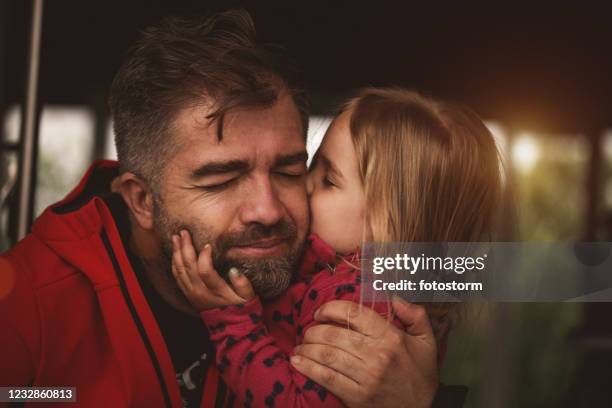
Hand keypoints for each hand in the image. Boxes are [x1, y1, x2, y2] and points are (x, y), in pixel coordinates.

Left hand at [171, 230, 254, 310]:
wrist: (230, 325)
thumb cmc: (241, 307)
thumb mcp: (248, 297)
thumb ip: (242, 284)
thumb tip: (234, 270)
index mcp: (215, 291)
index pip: (204, 271)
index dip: (204, 256)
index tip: (207, 245)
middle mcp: (199, 292)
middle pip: (188, 267)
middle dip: (185, 247)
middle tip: (183, 232)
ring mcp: (191, 293)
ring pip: (179, 270)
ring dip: (177, 253)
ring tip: (176, 238)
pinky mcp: (188, 294)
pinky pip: (177, 277)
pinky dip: (174, 263)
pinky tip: (175, 253)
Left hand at [290, 299, 437, 407]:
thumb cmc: (421, 373)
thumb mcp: (427, 341)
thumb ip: (415, 314)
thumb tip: (395, 297)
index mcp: (391, 337)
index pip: (354, 313)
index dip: (331, 308)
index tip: (320, 311)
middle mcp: (377, 355)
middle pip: (335, 334)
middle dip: (315, 330)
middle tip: (308, 330)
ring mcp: (366, 378)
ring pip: (328, 355)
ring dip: (308, 347)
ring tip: (301, 345)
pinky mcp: (357, 397)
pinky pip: (327, 379)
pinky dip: (308, 369)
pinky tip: (297, 362)